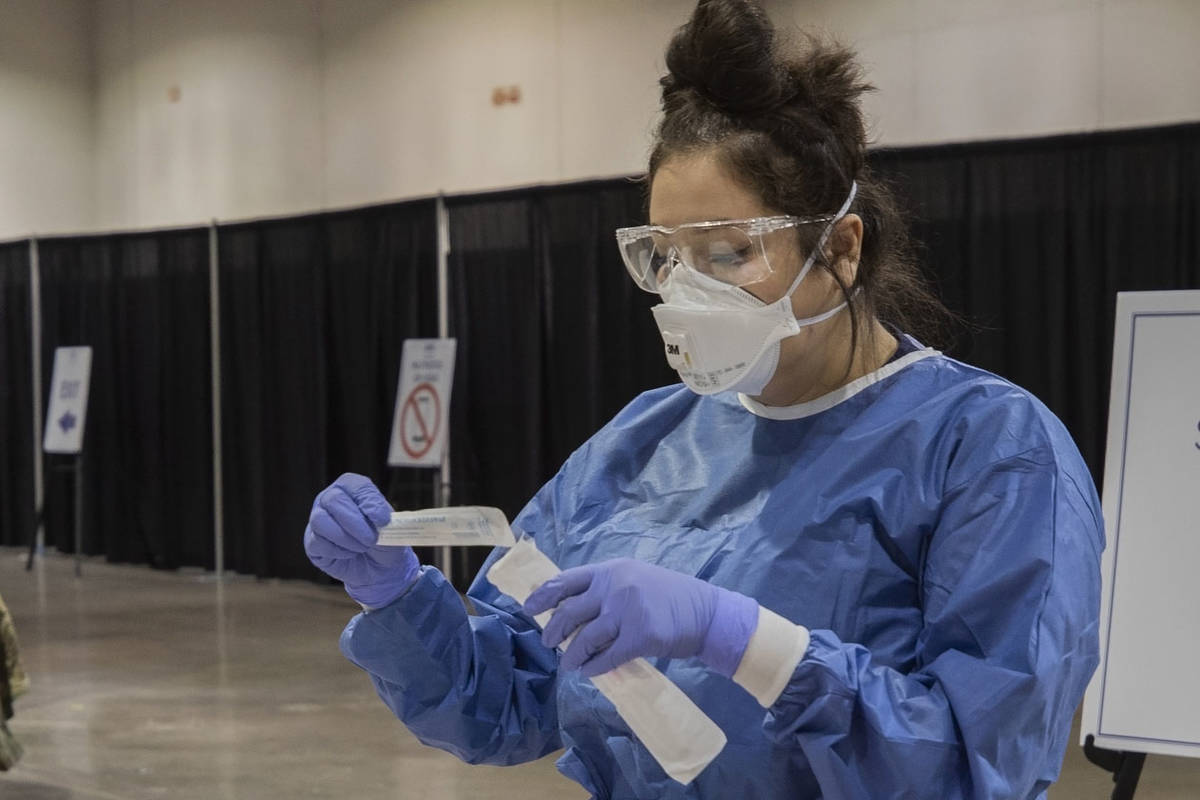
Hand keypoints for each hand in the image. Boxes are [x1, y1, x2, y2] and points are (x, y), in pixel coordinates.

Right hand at [304, 473, 418, 607]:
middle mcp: (330, 499)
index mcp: (351, 488)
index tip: (383, 520)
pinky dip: (338, 551)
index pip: (354, 484)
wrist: (379, 567)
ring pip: (320, 520)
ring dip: (345, 537)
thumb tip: (375, 517)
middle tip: (371, 539)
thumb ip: (384, 519)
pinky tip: (350, 554)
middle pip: (333, 500)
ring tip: (362, 547)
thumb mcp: (392, 528)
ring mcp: (318, 520)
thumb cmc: (384, 541)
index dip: (368, 501)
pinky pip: (317, 542)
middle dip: (355, 523)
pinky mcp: (312, 542)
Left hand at [524, 558, 758, 677]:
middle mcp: (614, 587)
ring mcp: (626, 611)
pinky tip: (588, 672)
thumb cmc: (669, 596)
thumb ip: (605, 588)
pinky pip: (606, 657)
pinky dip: (593, 667)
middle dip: (553, 631)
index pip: (566, 580)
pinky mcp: (639, 637)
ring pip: (584, 638)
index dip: (543, 595)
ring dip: (571, 655)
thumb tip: (571, 608)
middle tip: (548, 643)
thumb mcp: (634, 578)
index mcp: (610, 570)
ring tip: (567, 664)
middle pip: (569, 611)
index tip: (528, 608)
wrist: (705, 612)